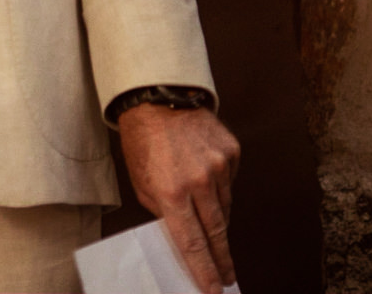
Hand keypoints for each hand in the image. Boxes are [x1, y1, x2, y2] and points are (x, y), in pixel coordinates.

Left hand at [117, 104, 240, 292]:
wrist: (157, 97)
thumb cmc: (142, 140)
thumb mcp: (140, 180)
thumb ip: (162, 209)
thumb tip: (182, 233)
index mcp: (170, 191)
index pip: (191, 242)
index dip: (203, 269)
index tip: (213, 289)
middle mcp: (198, 181)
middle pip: (216, 232)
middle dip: (221, 259)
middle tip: (227, 278)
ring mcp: (218, 166)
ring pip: (224, 207)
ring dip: (217, 219)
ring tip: (209, 222)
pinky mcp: (231, 152)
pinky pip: (229, 182)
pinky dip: (219, 186)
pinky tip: (206, 179)